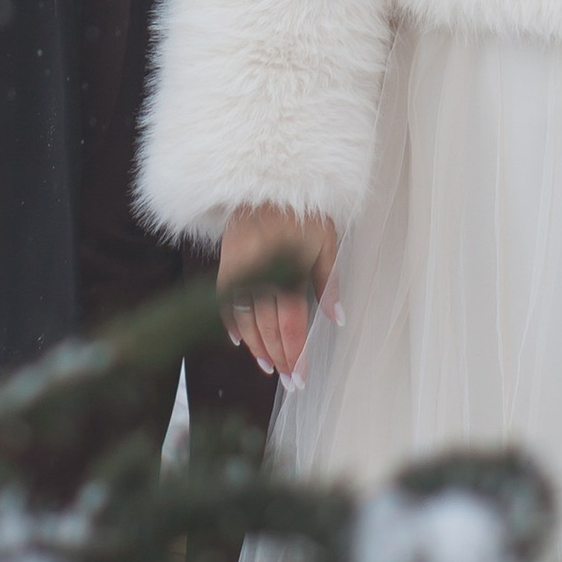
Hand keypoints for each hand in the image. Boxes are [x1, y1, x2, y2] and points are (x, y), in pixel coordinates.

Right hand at [218, 202, 340, 378]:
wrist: (268, 179)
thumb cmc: (304, 210)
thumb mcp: (326, 241)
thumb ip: (329, 282)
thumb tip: (336, 319)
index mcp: (290, 269)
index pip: (291, 324)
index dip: (295, 354)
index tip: (300, 378)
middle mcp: (262, 272)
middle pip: (268, 327)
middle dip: (279, 357)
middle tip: (290, 382)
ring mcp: (241, 268)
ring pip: (246, 319)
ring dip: (257, 346)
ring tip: (269, 366)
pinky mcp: (228, 261)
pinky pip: (225, 299)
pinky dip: (231, 322)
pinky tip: (239, 341)